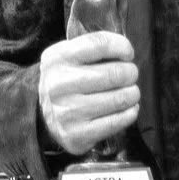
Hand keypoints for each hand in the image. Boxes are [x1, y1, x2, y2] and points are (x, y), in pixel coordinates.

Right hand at [38, 31, 139, 154]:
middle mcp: (59, 84)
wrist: (46, 113)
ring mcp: (67, 112)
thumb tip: (126, 52)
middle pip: (113, 74)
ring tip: (130, 92)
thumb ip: (96, 46)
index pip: (99, 44)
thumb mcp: (71, 53)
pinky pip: (115, 122)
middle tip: (130, 75)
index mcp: (58, 58)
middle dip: (130, 73)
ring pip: (118, 99)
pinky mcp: (76, 134)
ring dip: (132, 94)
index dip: (121, 46)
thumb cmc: (68, 77)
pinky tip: (129, 108)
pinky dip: (129, 113)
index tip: (128, 53)